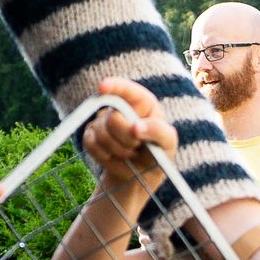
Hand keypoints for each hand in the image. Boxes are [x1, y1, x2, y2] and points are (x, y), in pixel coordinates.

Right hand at [78, 77, 175, 191]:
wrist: (141, 173)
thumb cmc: (158, 153)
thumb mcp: (168, 142)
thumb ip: (158, 131)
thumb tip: (136, 127)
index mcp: (140, 102)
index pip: (126, 89)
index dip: (114, 86)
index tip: (102, 88)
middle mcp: (119, 107)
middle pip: (112, 118)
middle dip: (125, 137)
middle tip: (137, 146)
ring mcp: (103, 121)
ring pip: (101, 133)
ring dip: (118, 149)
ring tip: (130, 153)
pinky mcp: (90, 136)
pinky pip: (91, 144)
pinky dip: (105, 156)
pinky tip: (115, 157)